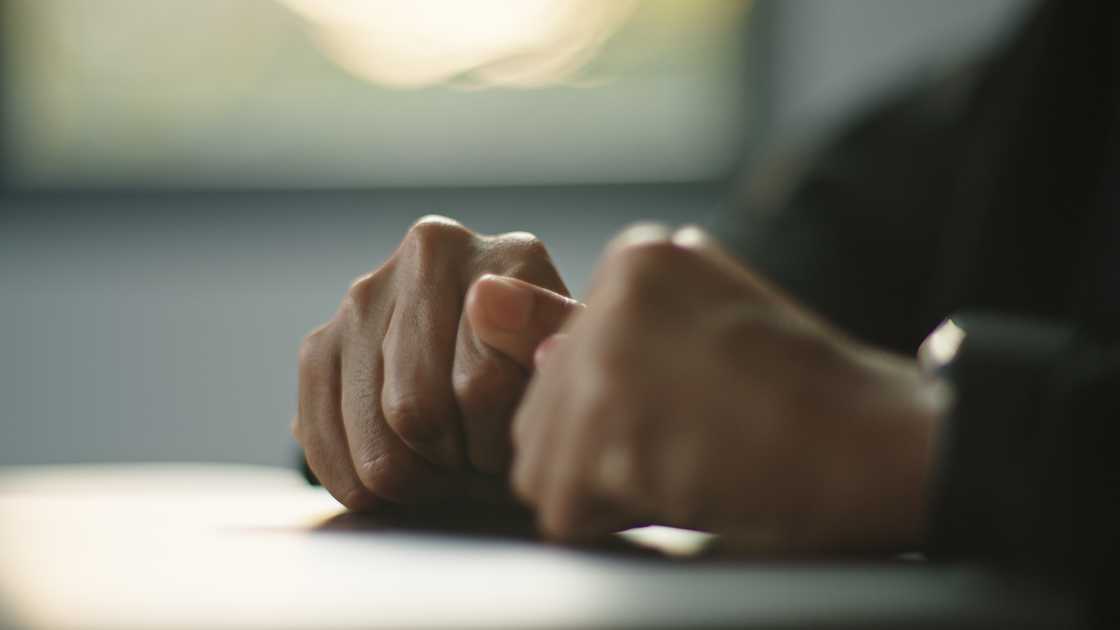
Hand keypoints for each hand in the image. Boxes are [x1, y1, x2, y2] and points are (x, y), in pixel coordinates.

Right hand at [294, 215, 578, 508]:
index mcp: (506, 254)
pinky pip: (322, 442)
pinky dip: (361, 486)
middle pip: (416, 412)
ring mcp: (367, 295)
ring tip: (453, 467)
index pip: (479, 385)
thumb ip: (554, 329)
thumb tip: (486, 298)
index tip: (514, 447)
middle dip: (457, 465)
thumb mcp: (577, 368)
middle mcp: (428, 254)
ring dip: (417, 482)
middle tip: (484, 465)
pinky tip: (403, 477)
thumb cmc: (550, 383)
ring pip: (374, 443)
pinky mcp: (321, 342)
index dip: (500, 445)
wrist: (515, 376)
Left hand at [506, 224, 948, 551]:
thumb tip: (484, 305)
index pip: (563, 363)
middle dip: (603, 453)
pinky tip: (683, 488)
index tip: (695, 406)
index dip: (621, 412)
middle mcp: (611, 296)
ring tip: (688, 465)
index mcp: (638, 259)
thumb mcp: (700, 330)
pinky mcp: (610, 429)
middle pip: (540, 413)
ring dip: (606, 489)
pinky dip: (612, 520)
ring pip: (539, 463)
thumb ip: (594, 324)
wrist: (878, 442)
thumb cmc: (802, 393)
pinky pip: (559, 508)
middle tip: (693, 444)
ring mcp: (606, 360)